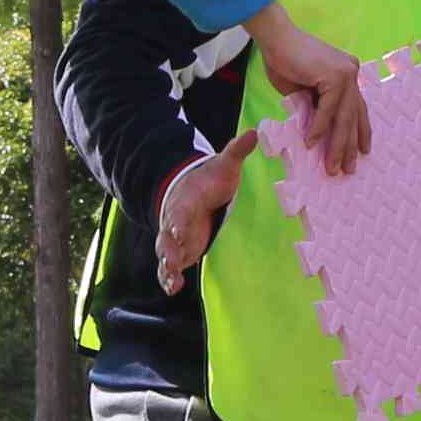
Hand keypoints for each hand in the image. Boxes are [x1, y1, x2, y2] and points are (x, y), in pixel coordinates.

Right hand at [153, 147, 242, 289]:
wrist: (189, 192)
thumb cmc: (209, 181)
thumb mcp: (224, 165)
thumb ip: (236, 151)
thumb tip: (254, 132)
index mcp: (186, 200)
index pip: (180, 210)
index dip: (178, 219)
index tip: (178, 228)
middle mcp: (175, 221)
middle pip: (168, 235)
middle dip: (168, 248)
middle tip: (171, 260)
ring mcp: (174, 238)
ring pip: (166, 253)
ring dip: (167, 267)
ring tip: (171, 281)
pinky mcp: (179, 251)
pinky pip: (169, 266)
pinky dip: (168, 278)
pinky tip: (173, 288)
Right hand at [247, 8, 373, 173]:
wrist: (275, 38)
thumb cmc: (284, 60)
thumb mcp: (304, 91)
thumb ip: (315, 107)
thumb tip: (318, 133)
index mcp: (347, 73)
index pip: (357, 107)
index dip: (360, 131)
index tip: (362, 151)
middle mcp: (351, 72)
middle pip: (353, 115)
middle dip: (350, 145)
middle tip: (348, 169)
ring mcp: (346, 73)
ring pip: (344, 116)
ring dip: (337, 144)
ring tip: (333, 167)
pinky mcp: (335, 76)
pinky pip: (328, 109)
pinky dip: (319, 127)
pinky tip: (312, 143)